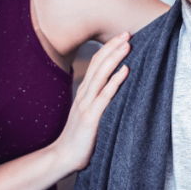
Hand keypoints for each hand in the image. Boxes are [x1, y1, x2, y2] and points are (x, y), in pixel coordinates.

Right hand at [51, 31, 130, 171]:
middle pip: (98, 64)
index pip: (95, 64)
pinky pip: (105, 96)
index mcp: (84, 92)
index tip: (121, 37)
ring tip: (127, 45)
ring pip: (101, 75)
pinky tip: (125, 71)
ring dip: (115, 58)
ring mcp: (86, 105)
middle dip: (113, 46)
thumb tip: (114, 92)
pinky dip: (115, 81)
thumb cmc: (79, 138)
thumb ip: (98, 102)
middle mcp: (84, 94)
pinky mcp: (91, 117)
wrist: (63, 156)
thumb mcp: (88, 114)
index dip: (108, 49)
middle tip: (127, 32)